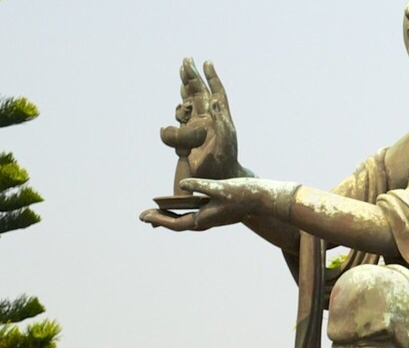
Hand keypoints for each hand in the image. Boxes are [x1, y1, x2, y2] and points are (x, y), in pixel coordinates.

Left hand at [139, 178, 298, 231]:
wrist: (265, 199)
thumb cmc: (244, 194)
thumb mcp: (220, 187)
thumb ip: (199, 186)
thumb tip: (182, 185)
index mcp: (206, 219)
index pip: (176, 222)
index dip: (158, 219)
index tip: (143, 216)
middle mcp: (208, 220)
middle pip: (179, 223)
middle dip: (161, 219)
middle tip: (144, 215)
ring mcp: (214, 217)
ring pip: (187, 219)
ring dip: (172, 215)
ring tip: (159, 210)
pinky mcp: (219, 211)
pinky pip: (196, 213)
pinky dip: (185, 210)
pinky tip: (182, 202)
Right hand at [159, 58, 244, 178]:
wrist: (217, 177)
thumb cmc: (224, 161)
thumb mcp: (225, 141)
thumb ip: (221, 121)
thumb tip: (216, 101)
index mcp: (220, 117)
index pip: (216, 92)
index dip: (212, 77)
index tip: (207, 62)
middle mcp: (209, 119)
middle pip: (199, 93)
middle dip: (193, 76)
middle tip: (186, 60)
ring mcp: (198, 126)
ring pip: (190, 102)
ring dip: (185, 88)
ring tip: (183, 72)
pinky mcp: (188, 135)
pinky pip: (182, 118)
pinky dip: (179, 108)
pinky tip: (180, 104)